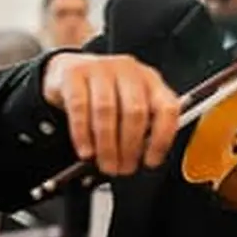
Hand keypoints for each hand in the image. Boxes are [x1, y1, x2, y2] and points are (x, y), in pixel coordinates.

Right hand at [42, 53, 180, 174]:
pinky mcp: (74, 73)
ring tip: (106, 163)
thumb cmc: (104, 93)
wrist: (69, 69)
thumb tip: (143, 158)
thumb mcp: (129, 104)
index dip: (161, 139)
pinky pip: (79, 107)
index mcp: (150, 80)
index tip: (151, 161)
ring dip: (107, 145)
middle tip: (123, 168)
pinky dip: (82, 135)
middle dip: (129, 147)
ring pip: (106, 110)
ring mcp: (101, 68)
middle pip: (135, 111)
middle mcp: (128, 71)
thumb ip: (142, 126)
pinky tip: (86, 150)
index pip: (167, 108)